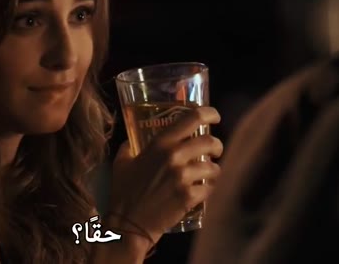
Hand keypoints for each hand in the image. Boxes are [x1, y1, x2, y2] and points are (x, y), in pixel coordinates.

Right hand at [107, 106, 222, 244]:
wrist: (128, 225)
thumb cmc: (123, 192)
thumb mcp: (121, 163)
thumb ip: (129, 148)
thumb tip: (133, 140)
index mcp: (159, 144)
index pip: (192, 119)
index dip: (209, 114)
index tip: (214, 117)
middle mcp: (174, 156)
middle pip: (209, 142)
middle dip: (216, 146)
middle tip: (214, 150)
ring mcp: (183, 177)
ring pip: (213, 167)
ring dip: (213, 170)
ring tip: (208, 175)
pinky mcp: (190, 197)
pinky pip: (210, 188)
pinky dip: (208, 189)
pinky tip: (201, 191)